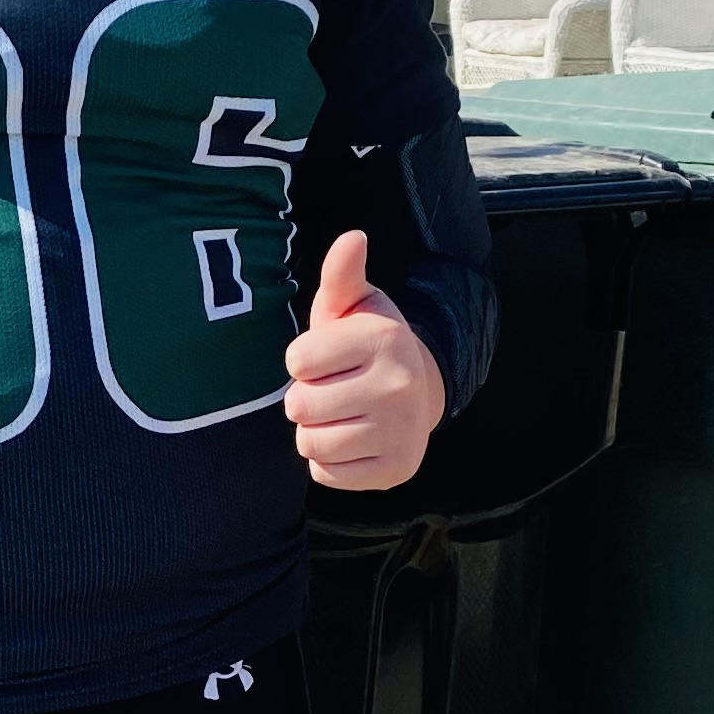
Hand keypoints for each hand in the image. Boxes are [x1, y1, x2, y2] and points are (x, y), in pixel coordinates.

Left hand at [284, 228, 444, 492]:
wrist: (417, 391)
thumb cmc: (366, 344)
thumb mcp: (354, 305)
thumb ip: (342, 275)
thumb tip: (351, 238)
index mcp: (384, 340)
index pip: (296, 362)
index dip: (302, 361)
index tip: (326, 358)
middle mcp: (398, 386)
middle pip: (299, 407)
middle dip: (305, 400)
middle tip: (333, 389)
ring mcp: (400, 432)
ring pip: (310, 445)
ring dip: (315, 432)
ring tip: (342, 415)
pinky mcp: (395, 470)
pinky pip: (325, 475)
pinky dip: (330, 463)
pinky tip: (352, 440)